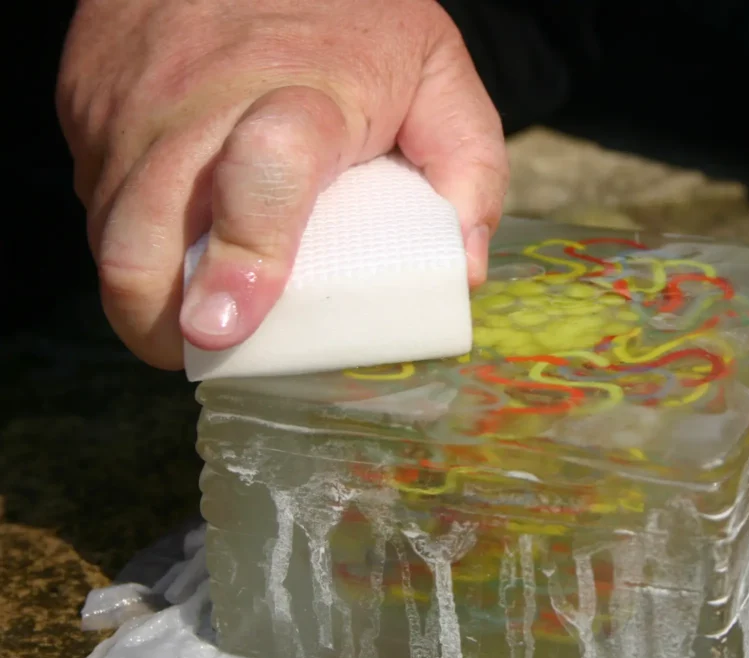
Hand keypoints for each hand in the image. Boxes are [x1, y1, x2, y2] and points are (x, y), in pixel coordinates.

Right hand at [57, 0, 507, 369]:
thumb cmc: (355, 15)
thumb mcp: (438, 77)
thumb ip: (469, 170)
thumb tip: (462, 275)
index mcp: (305, 94)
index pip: (263, 177)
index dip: (244, 259)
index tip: (227, 325)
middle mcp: (201, 102)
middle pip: (144, 237)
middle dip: (160, 320)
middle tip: (207, 347)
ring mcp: (133, 103)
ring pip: (107, 230)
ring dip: (142, 287)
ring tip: (190, 303)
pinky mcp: (91, 102)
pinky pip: (97, 192)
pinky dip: (131, 232)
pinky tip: (174, 232)